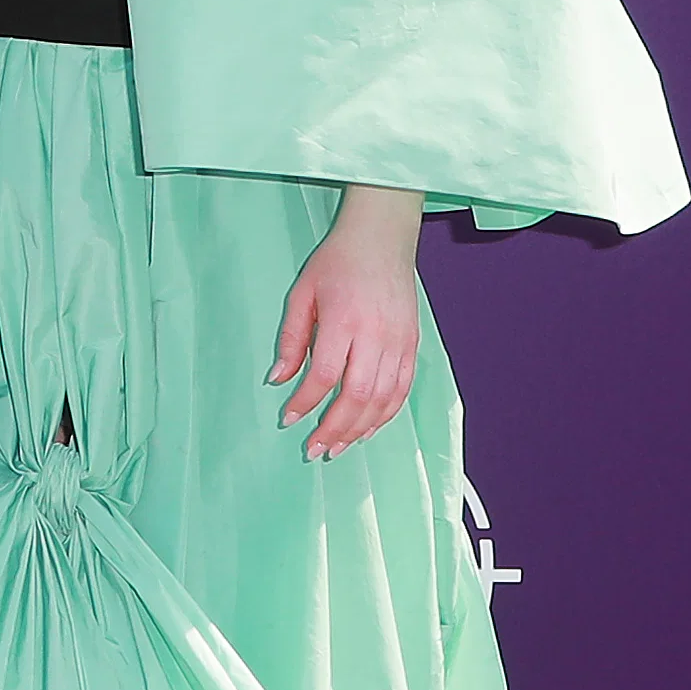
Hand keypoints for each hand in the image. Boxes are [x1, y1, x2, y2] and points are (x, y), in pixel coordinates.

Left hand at [268, 186, 424, 461]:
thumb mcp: (302, 293)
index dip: (306, 402)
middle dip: (334, 429)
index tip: (288, 418)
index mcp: (344, 320)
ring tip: (338, 447)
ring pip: (383, 400)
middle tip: (314, 450)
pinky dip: (385, 415)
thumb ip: (292, 339)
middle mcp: (376, 336)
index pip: (325, 375)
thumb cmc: (337, 262)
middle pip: (357, 396)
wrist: (381, 239)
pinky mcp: (412, 346)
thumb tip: (278, 379)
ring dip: (359, 429)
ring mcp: (399, 343)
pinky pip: (402, 391)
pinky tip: (366, 429)